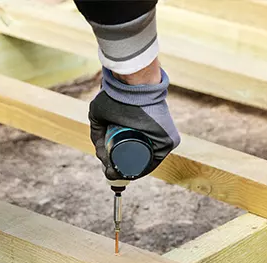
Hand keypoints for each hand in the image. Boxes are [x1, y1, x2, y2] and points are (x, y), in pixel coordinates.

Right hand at [89, 59, 180, 180]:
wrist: (132, 83)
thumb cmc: (115, 94)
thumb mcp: (100, 114)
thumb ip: (96, 132)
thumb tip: (100, 155)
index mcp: (142, 131)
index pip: (131, 154)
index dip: (117, 164)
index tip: (107, 167)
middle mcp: (154, 136)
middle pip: (136, 161)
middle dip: (121, 170)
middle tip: (109, 171)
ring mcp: (164, 138)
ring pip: (143, 162)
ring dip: (128, 172)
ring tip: (115, 172)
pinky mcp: (169, 140)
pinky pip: (153, 161)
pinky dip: (140, 170)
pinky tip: (128, 174)